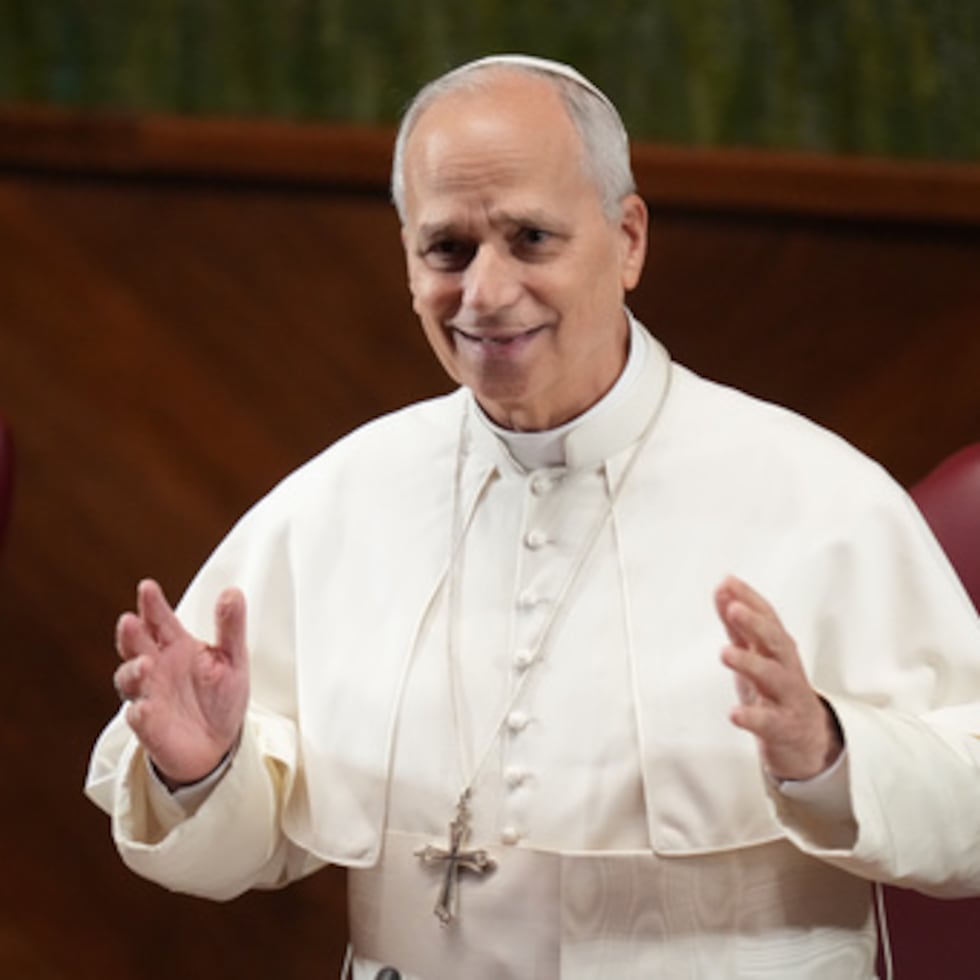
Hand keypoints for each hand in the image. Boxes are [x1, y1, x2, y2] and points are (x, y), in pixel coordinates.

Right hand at [113, 579, 248, 786]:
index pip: (159, 620)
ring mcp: (149, 695)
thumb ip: (231, 626)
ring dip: (133, 671)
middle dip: (131, 633)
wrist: (217, 743)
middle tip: (130, 620)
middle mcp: (156, 667)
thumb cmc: (219, 695)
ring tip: (145, 664)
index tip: (147, 588)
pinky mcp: (149, 726)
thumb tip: (233, 592)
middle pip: (136, 645)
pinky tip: (144, 708)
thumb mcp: (233, 657)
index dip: (152, 605)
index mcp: (176, 646)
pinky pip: (139, 719)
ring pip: (129, 680)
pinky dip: (139, 713)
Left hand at [715, 576, 841, 781]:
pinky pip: (769, 722)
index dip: (749, 599)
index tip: (728, 582)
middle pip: (775, 641)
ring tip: (725, 652)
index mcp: (777, 648)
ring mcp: (787, 697)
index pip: (767, 618)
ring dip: (749, 663)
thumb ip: (738, 624)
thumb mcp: (756, 654)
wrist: (806, 740)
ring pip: (773, 677)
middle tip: (734, 609)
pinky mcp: (783, 728)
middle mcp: (786, 668)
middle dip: (756, 623)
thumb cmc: (775, 691)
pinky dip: (752, 717)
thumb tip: (722, 589)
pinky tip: (734, 713)